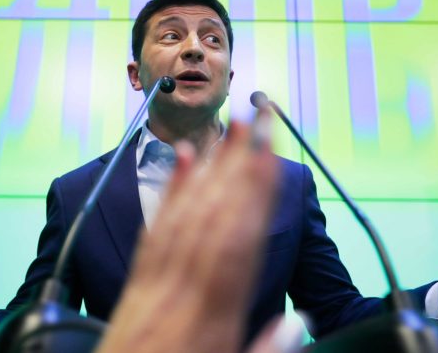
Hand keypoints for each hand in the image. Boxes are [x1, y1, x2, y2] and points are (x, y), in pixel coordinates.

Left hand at [97, 116, 284, 352]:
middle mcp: (180, 289)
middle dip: (237, 160)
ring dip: (210, 165)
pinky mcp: (137, 282)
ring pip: (186, 214)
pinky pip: (155, 230)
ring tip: (227, 128)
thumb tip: (300, 322)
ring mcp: (155, 282)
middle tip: (256, 115)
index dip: (255, 189)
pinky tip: (182, 162)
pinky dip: (172, 191)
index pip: (237, 240)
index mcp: (209, 317)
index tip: (269, 148)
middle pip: (214, 215)